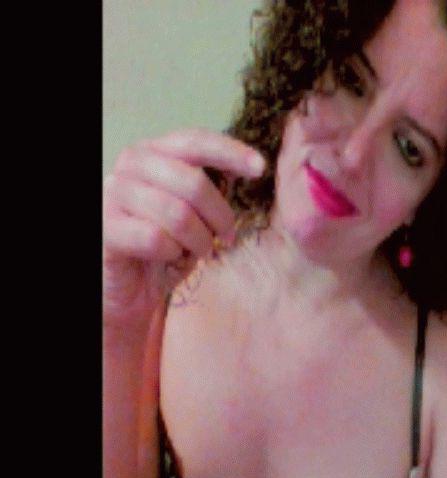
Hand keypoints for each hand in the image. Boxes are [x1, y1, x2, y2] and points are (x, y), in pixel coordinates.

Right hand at [103, 128, 264, 333]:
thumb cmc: (167, 244)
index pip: (194, 141)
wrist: (131, 286)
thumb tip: (251, 164)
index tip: (260, 168)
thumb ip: (214, 185)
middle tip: (227, 237)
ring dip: (198, 240)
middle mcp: (131, 165)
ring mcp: (113, 194)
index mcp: (155, 152)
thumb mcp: (197, 211)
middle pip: (192, 182)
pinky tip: (169, 257)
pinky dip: (172, 254)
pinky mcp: (105, 228)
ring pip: (177, 214)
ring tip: (198, 250)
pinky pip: (154, 239)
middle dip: (219, 216)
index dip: (230, 152)